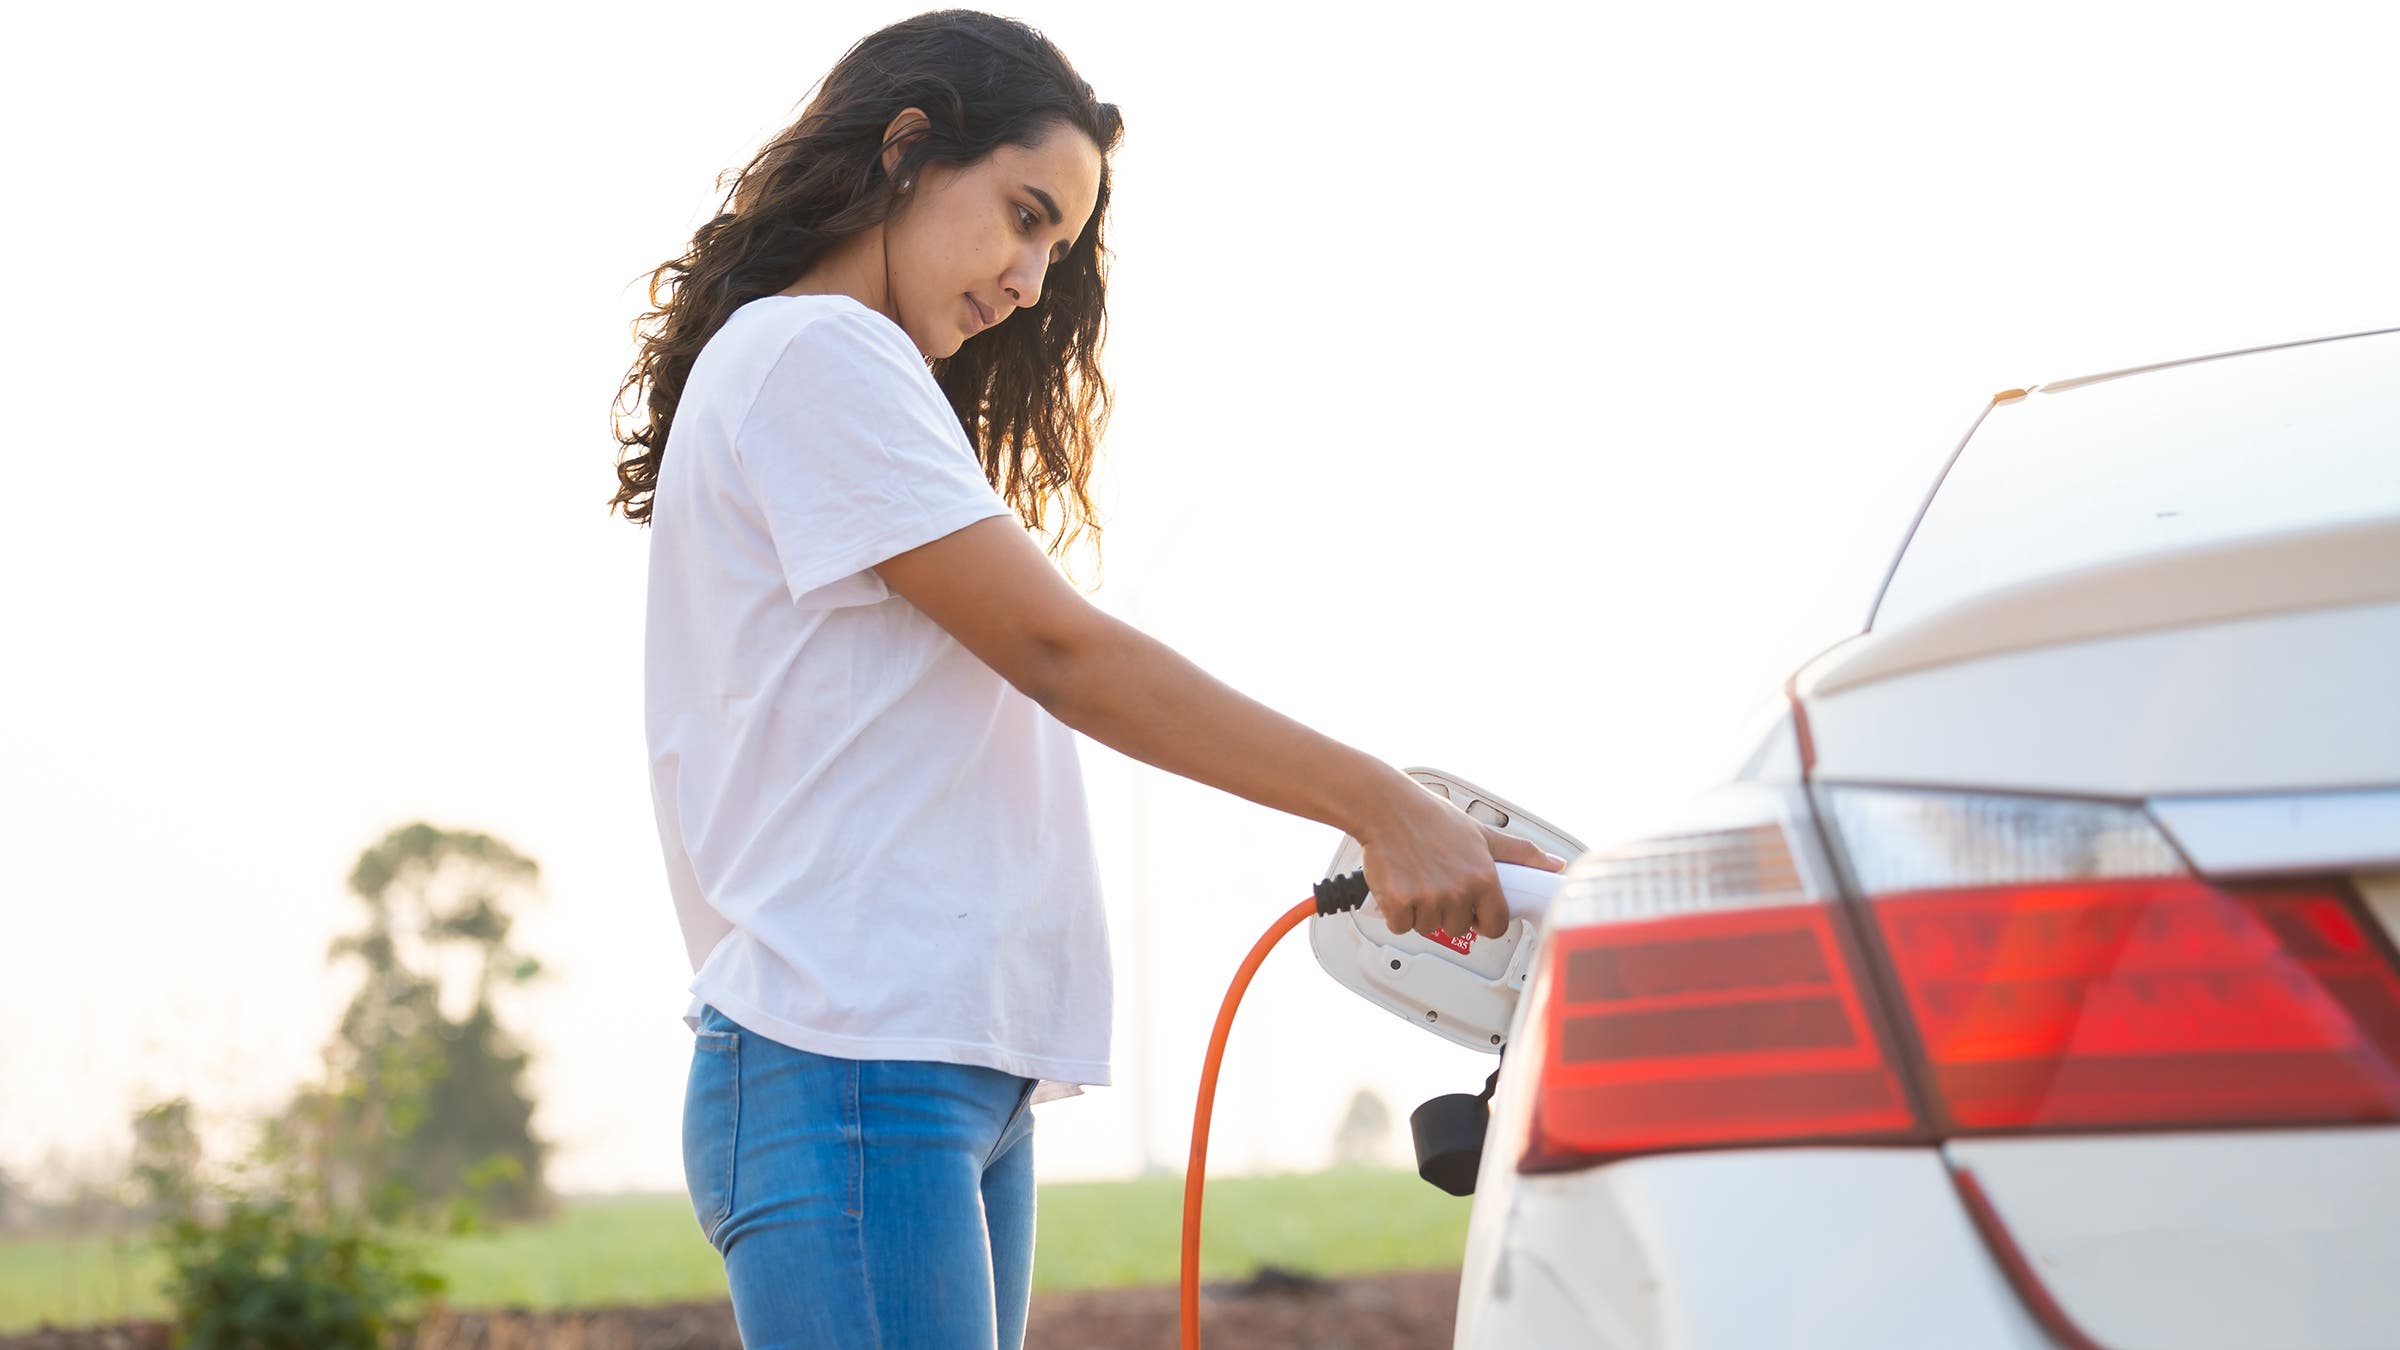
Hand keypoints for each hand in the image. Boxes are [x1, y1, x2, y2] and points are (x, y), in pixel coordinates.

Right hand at [1354, 777, 1566, 941]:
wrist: (1388, 807)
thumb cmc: (1431, 818)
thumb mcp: (1483, 834)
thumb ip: (1521, 854)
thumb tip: (1554, 865)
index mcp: (1483, 878)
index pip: (1495, 925)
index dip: (1483, 919)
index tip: (1473, 909)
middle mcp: (1458, 891)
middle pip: (1458, 928)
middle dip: (1447, 911)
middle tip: (1438, 882)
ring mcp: (1428, 899)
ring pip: (1428, 927)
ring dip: (1421, 911)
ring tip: (1418, 879)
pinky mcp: (1398, 903)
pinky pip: (1401, 926)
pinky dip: (1396, 912)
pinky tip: (1399, 886)